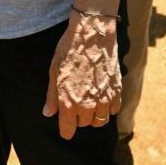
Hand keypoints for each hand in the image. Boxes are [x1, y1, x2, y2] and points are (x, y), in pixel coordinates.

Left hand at [43, 10, 120, 139]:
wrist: (92, 34)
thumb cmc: (69, 50)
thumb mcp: (54, 71)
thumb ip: (52, 96)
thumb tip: (48, 113)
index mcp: (69, 102)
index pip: (68, 130)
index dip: (65, 130)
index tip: (65, 127)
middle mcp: (87, 105)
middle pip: (84, 124)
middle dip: (78, 118)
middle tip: (75, 103)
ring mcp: (104, 99)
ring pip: (100, 121)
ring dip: (94, 116)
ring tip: (89, 102)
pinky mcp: (116, 91)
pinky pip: (113, 110)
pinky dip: (108, 107)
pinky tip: (101, 95)